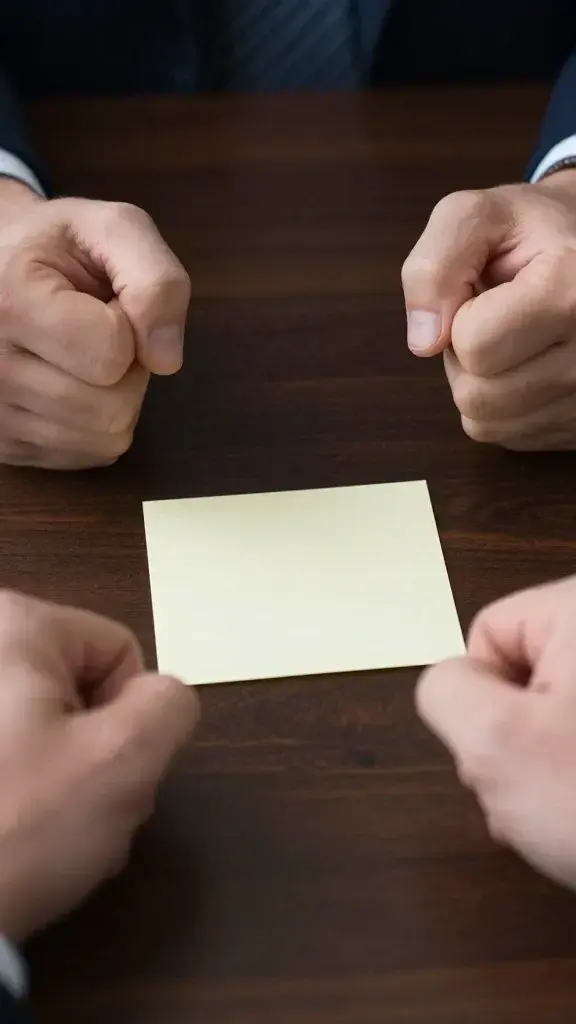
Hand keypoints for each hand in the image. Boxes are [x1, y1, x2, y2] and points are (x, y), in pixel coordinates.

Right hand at [0, 180, 189, 468]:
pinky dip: (97, 424)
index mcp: (10, 301)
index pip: (112, 354)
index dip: (129, 326)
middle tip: (94, 331)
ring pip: (105, 438)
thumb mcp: (112, 229)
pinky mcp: (6, 447)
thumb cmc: (56, 248)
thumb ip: (157, 281)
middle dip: (126, 369)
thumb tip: (167, 359)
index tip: (101, 301)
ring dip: (114, 397)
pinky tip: (70, 383)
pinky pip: (90, 454)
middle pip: (111, 408)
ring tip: (80, 355)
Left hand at [0, 590, 197, 940]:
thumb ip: (171, 706)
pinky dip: (21, 791)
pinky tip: (14, 835)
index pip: (118, 653)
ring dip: (63, 782)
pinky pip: (9, 753)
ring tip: (39, 830)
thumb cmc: (19, 826)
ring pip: (46, 728)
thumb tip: (159, 700)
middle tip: (70, 808)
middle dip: (94, 754)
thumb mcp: (125, 758)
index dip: (128, 719)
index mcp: (12, 624)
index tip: (93, 770)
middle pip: (80, 689)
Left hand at [401, 170, 575, 448]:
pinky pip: (508, 436)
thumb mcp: (477, 217)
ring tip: (513, 339)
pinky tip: (528, 365)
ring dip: (480, 383)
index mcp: (573, 292)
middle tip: (498, 316)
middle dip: (467, 356)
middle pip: (477, 395)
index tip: (490, 289)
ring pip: (487, 424)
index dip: (460, 315)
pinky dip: (502, 406)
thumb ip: (434, 265)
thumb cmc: (532, 232)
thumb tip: (424, 341)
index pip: (474, 345)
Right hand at [417, 575, 575, 889]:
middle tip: (550, 794)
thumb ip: (446, 692)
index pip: (489, 632)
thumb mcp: (496, 744)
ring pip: (565, 718)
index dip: (483, 702)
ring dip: (555, 773)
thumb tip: (457, 683)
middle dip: (521, 745)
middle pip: (530, 676)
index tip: (516, 752)